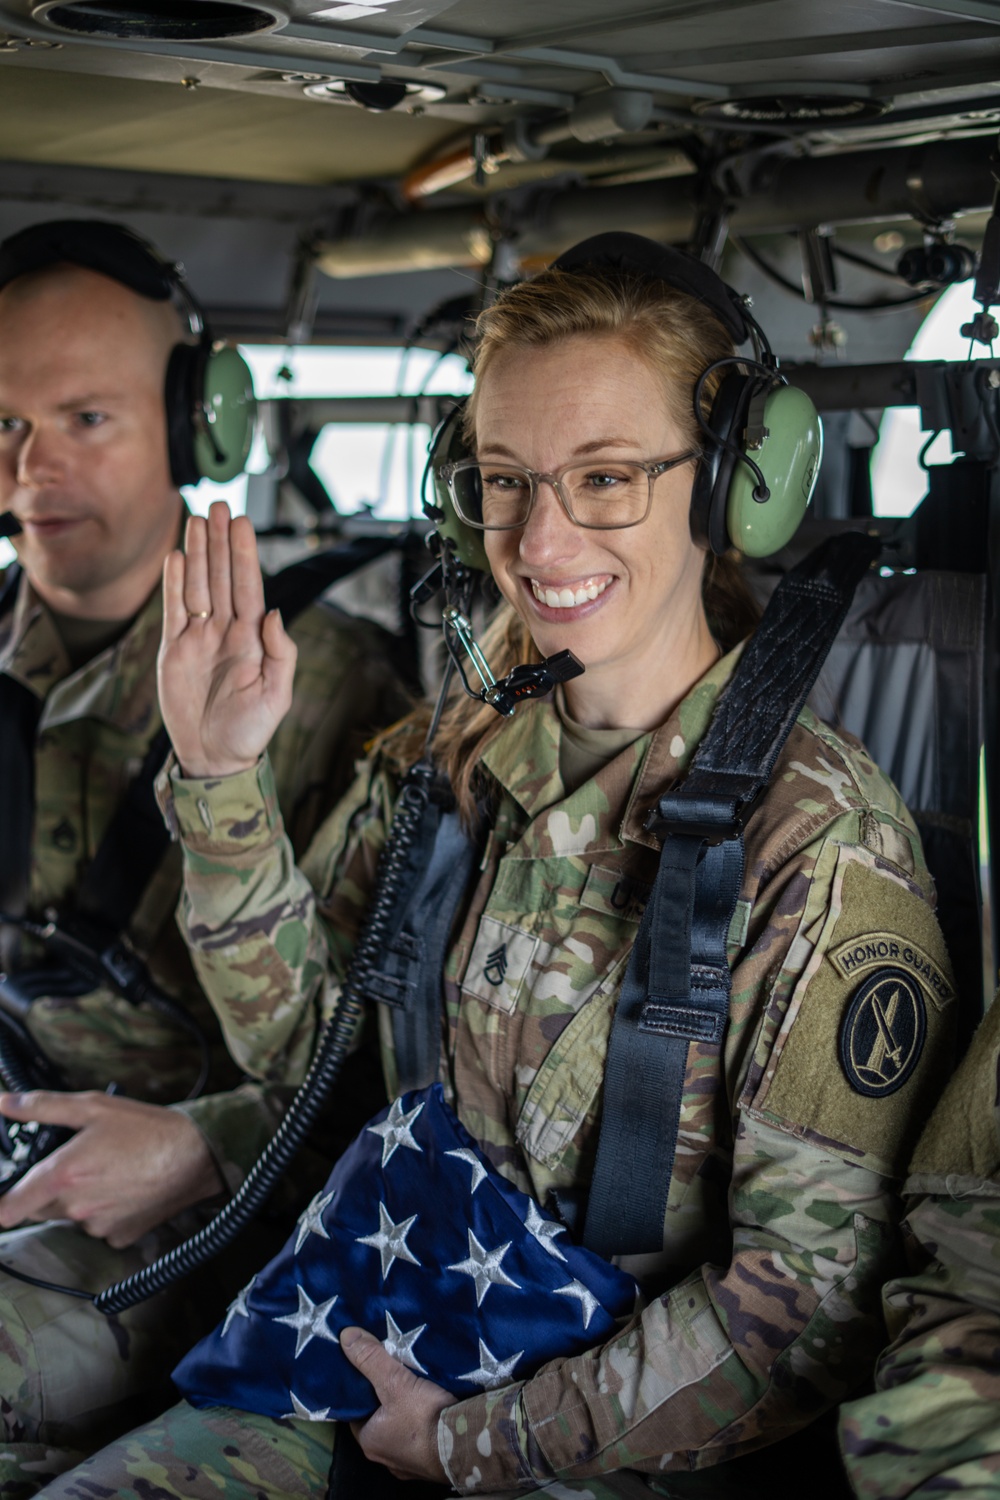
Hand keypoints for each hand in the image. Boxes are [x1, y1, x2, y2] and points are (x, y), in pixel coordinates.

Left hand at [0, 1090, 223, 1246]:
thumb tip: (5, 1103)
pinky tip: (124, 1189)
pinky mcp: (118, 1237)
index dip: (4, 1202)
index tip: (8, 1196)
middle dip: (47, 1191)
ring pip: (71, 1217)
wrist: (196, 1157)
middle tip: (76, 1165)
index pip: (9, 1207)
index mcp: (63, 1174)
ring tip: (109, 1172)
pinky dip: (105, 1212)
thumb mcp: (94, 1107)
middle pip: (40, 1208)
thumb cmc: (147, 1129)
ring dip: (78, 1201)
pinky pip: (99, 1227)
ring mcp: (97, 1226)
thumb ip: (44, 1106)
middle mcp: (75, 1206)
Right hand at [158, 501, 296, 778]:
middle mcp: (226, 632)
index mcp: (253, 639)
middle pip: (222, 577)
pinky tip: (175, 558)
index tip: (243, 524)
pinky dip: (173, 584)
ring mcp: (199, 639)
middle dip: (221, 542)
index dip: (244, 555)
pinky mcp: (176, 650)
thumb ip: (281, 655)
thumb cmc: (250, 731)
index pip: (248, 587)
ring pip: (198, 586)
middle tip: (221, 506)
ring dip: (197, 553)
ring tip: (197, 520)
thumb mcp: (276, 697)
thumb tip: (274, 613)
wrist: (214, 757)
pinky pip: (174, 610)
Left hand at [342, 1326, 457, 1481]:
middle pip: (380, 1421)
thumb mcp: (394, 1382)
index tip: (370, 1373)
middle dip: (386, 1402)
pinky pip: (423, 1440)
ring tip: (416, 1389)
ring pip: (402, 1431)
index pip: (357, 1412)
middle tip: (396, 1377)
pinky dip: (426, 1427)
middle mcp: (386, 1458)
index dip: (362, 1392)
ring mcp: (410, 1465)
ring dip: (407, 1415)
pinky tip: (434, 1410)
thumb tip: (346, 1336)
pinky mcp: (432, 1464)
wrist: (466, 1446)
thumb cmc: (425, 1418)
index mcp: (370, 1442)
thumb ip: (371, 1359)